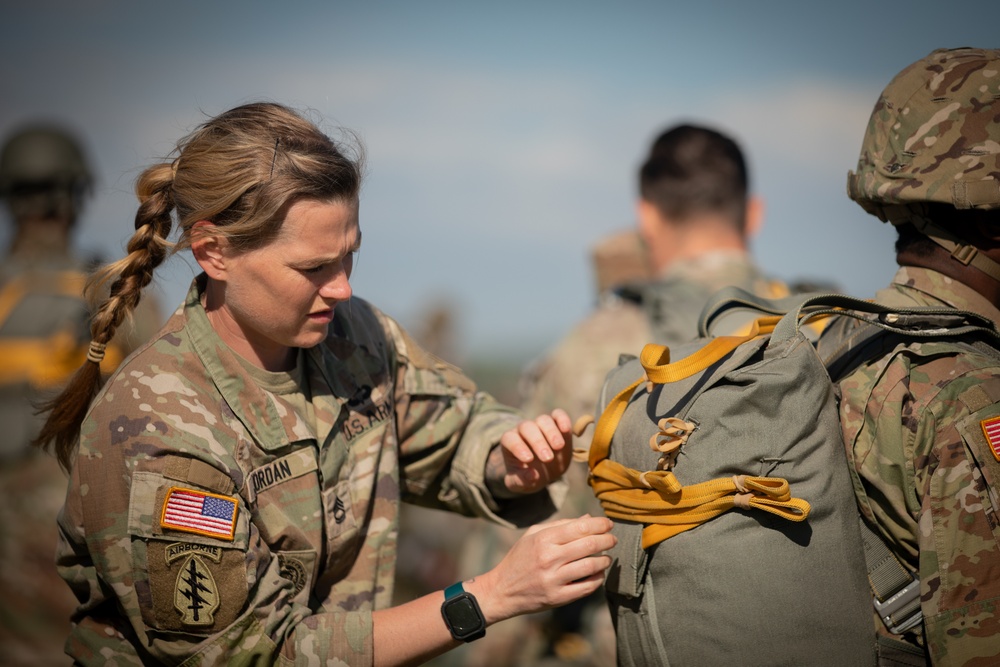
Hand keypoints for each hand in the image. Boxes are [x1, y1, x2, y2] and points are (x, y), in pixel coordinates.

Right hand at [468, 514, 614, 622]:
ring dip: (605, 560)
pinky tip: (598, 573)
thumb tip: (589, 518)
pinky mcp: (558, 598)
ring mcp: (554, 579)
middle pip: (590, 545)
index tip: (609, 524)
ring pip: (592, 566)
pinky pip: (587, 587)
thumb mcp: (533, 535)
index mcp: (544, 539)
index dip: (600, 524)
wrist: (502, 590)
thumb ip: (561, 525)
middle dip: (607, 540)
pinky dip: (598, 578)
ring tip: (606, 557)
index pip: (580, 527)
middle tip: (613, 539)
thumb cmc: (520, 558)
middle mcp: (549, 558)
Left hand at [497, 409, 573, 494]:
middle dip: (537, 442)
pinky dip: (563, 419)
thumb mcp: (520, 484)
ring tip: (559, 447)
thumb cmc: (527, 477)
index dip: (518, 447)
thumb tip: (532, 475)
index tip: (529, 460)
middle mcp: (524, 430)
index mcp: (510, 442)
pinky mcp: (557, 425)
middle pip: (527, 427)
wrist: (543, 473)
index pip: (510, 439)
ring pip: (543, 420)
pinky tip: (566, 430)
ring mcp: (540, 425)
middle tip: (547, 459)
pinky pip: (558, 415)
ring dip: (551, 432)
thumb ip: (521, 481)